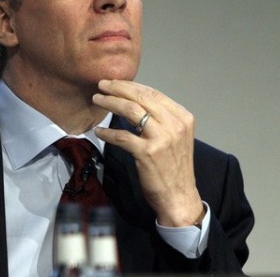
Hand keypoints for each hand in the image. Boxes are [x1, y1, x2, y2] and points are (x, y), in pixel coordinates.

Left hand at [92, 79, 204, 226]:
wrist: (179, 196)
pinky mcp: (147, 152)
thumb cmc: (173, 167)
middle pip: (141, 97)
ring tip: (97, 100)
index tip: (115, 82)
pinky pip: (122, 136)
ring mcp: (162, 138)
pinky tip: (99, 131)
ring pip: (131, 110)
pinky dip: (107, 132)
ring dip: (110, 102)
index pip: (153, 93)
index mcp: (182, 117)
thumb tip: (134, 101)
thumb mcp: (175, 137)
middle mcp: (174, 125)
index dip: (130, 85)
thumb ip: (160, 119)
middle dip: (118, 88)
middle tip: (101, 85)